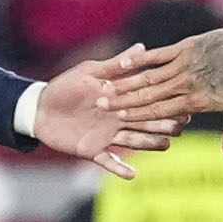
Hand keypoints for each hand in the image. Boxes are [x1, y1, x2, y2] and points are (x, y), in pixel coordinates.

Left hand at [31, 57, 178, 179]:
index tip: (182, 101)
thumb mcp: (90, 72)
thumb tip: (142, 47)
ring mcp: (107, 136)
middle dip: (163, 124)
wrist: (40, 108)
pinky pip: (109, 161)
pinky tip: (133, 174)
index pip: (147, 101)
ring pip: (133, 141)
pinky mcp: (93, 150)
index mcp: (120, 100)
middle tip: (181, 126)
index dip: (163, 101)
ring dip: (149, 144)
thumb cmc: (65, 87)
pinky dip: (120, 169)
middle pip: (145, 123)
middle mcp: (119, 120)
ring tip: (165, 145)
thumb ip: (116, 65)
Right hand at [106, 23, 222, 158]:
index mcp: (197, 101)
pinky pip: (160, 55)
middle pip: (149, 96)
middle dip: (124, 102)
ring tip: (106, 89)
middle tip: (100, 106)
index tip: (118, 120)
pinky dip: (142, 59)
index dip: (138, 117)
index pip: (161, 112)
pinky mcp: (187, 47)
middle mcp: (187, 83)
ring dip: (127, 84)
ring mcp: (186, 64)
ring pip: (150, 76)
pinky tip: (125, 64)